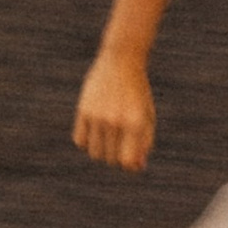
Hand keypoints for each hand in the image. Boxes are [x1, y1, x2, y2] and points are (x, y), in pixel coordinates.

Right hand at [73, 46, 156, 171]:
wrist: (122, 60)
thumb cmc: (138, 91)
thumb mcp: (147, 115)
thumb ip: (145, 142)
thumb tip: (136, 167)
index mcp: (136, 123)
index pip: (127, 162)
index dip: (130, 165)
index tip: (131, 158)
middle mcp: (116, 121)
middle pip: (111, 159)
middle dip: (117, 157)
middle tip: (121, 143)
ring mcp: (98, 116)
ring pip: (95, 153)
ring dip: (102, 151)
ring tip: (109, 138)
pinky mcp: (84, 110)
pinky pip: (80, 141)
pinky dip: (87, 142)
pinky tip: (96, 131)